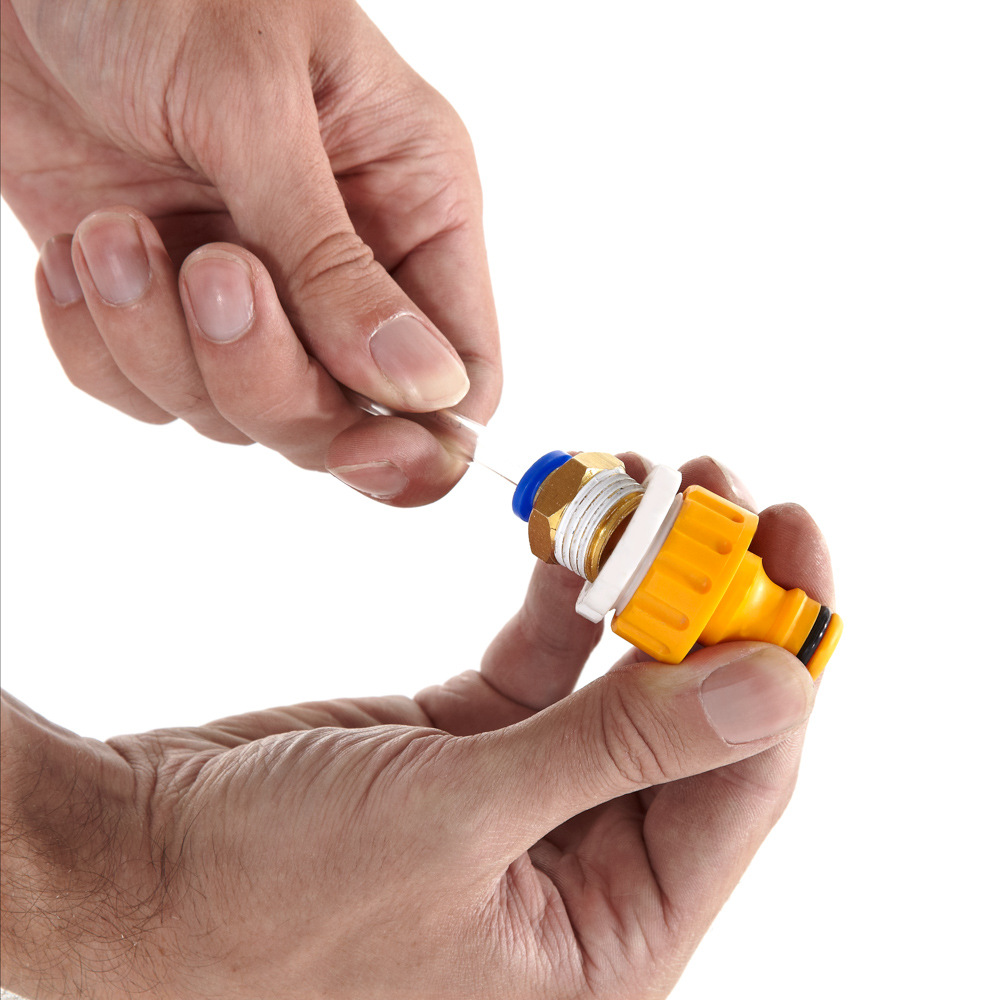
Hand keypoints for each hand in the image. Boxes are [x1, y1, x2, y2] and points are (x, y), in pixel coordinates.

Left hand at [0, 0, 499, 502]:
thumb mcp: (255, 101)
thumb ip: (335, 260)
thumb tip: (425, 387)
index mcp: (412, 205)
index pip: (462, 371)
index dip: (425, 437)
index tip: (361, 449)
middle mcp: (344, 266)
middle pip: (345, 417)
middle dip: (265, 376)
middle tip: (211, 273)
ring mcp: (251, 295)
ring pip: (238, 416)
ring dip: (161, 344)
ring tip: (115, 232)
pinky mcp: (158, 307)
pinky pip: (145, 393)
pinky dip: (100, 344)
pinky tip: (81, 250)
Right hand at [0, 458, 831, 998]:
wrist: (137, 863)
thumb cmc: (273, 895)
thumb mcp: (462, 822)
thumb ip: (625, 749)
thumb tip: (777, 683)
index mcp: (606, 941)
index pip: (738, 786)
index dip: (776, 658)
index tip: (796, 543)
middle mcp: (580, 872)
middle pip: (690, 719)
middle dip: (715, 599)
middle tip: (731, 487)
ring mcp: (526, 796)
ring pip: (620, 675)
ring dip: (643, 577)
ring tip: (665, 477)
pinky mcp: (473, 739)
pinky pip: (546, 655)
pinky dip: (563, 587)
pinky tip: (577, 524)